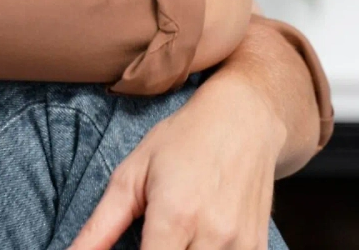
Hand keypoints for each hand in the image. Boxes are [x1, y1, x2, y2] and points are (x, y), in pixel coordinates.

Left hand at [67, 73, 287, 249]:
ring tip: (166, 238)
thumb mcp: (131, 175)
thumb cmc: (182, 142)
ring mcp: (241, 245)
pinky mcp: (258, 247)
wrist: (243, 121)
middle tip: (146, 240)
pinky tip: (190, 240)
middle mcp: (214, 236)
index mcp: (175, 216)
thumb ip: (101, 226)